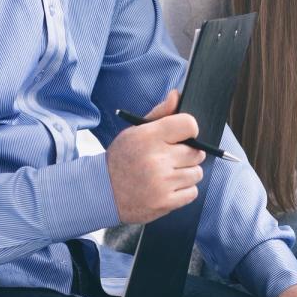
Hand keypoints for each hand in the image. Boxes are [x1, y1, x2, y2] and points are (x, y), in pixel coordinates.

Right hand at [106, 90, 206, 224]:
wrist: (100, 192)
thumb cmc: (123, 159)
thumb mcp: (136, 131)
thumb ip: (160, 113)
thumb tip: (177, 95)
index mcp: (148, 137)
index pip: (189, 125)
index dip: (190, 131)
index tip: (183, 137)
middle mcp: (156, 160)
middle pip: (197, 152)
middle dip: (187, 155)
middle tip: (170, 159)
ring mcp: (161, 183)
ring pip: (197, 173)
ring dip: (186, 174)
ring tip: (166, 174)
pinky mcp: (164, 202)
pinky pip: (193, 192)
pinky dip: (183, 191)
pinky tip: (166, 188)